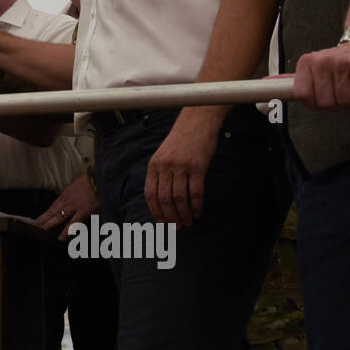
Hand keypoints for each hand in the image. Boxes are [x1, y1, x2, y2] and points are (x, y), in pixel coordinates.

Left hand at [35, 174, 100, 240]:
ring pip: (58, 217)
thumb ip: (72, 195)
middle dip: (42, 219)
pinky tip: (62, 237)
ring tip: (41, 230)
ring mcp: (74, 205)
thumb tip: (69, 203)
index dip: (44, 214)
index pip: (52, 206)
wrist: (100, 177)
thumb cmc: (92, 181)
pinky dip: (67, 231)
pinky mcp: (83, 210)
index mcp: (66, 194)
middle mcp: (67, 200)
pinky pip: (73, 222)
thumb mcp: (78, 187)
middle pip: (52, 211)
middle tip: (33, 226)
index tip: (37, 220)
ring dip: (49, 224)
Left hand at [144, 106, 224, 226]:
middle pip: (165, 199)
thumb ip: (161, 173)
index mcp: (154, 165)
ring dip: (184, 214)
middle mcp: (165, 167)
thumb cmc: (181, 139)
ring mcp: (181, 167)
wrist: (197, 121)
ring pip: (180, 198)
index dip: (155, 211)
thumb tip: (162, 198)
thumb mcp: (163, 154)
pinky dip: (197, 205)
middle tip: (176, 228)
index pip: (150, 194)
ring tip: (188, 222)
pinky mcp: (198, 167)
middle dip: (170, 217)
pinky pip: (196, 192)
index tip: (161, 222)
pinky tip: (198, 212)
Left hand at [292, 43, 349, 109]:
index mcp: (306, 62)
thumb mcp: (315, 67)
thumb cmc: (338, 63)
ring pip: (343, 101)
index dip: (313, 105)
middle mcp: (322, 61)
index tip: (321, 102)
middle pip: (325, 102)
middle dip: (335, 106)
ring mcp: (342, 63)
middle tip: (341, 96)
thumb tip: (273, 91)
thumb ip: (301, 81)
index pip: (302, 95)